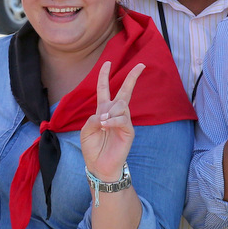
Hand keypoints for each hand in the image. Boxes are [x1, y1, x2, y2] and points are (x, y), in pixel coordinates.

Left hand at [81, 61, 141, 181]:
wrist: (99, 166)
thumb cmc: (92, 148)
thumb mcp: (86, 131)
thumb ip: (92, 119)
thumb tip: (104, 115)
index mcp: (103, 111)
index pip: (104, 89)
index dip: (104, 76)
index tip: (107, 63)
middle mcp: (115, 113)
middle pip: (124, 91)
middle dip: (132, 77)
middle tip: (141, 65)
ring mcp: (123, 121)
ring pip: (121, 105)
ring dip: (110, 112)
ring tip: (102, 124)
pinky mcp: (128, 131)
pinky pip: (123, 119)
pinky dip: (112, 121)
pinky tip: (105, 126)